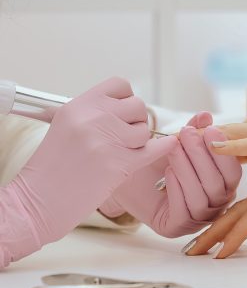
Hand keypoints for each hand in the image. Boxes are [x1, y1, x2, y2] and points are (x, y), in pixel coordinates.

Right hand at [1, 77, 168, 265]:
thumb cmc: (51, 169)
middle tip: (125, 137)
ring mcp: (106, 140)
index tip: (124, 112)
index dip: (127, 98)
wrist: (38, 202)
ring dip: (140, 142)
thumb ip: (93, 113)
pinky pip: (153, 150)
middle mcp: (93, 118)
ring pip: (144, 130)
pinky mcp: (118, 164)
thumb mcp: (65, 127)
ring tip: (122, 153)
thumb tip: (126, 107)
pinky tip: (168, 145)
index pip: (120, 85)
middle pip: (137, 106)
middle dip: (136, 121)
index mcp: (79, 106)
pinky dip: (163, 148)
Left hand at [100, 113, 241, 237]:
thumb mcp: (177, 142)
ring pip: (202, 199)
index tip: (211, 129)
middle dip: (203, 157)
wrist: (124, 176)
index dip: (225, 153)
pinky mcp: (175, 228)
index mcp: (221, 184)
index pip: (233, 173)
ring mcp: (196, 219)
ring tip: (173, 148)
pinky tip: (167, 172)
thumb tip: (205, 116)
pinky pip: (184, 213)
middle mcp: (214, 204)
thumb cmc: (155, 160)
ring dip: (188, 170)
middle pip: (219, 186)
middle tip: (186, 133)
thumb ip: (193, 131)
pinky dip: (178, 190)